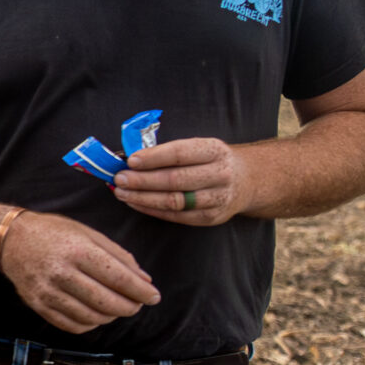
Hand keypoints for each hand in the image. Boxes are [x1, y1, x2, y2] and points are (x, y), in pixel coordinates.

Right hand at [0, 210, 157, 333]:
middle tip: (137, 304)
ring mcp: (47, 291)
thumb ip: (119, 256)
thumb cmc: (54, 233)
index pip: (118, 277)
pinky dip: (91, 323)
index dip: (141, 291)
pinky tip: (96, 314)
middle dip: (130, 307)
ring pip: (91, 317)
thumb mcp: (89, 233)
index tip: (154, 296)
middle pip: (106, 302)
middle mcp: (61, 272)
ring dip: (111, 316)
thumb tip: (145, 281)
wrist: (11, 239)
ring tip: (117, 307)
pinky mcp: (38, 305)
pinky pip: (72, 325)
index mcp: (77, 250)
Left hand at [114, 137, 250, 226]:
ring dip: (143, 198)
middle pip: (175, 179)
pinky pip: (177, 216)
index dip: (153, 157)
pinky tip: (136, 203)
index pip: (180, 153)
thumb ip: (170, 152)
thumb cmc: (210, 160)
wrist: (245, 181)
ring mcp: (217, 198)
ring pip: (175, 201)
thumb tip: (130, 159)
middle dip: (143, 180)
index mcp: (214, 150)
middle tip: (120, 179)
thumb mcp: (199, 147)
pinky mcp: (211, 217)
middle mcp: (219, 174)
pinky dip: (152, 210)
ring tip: (122, 193)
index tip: (130, 160)